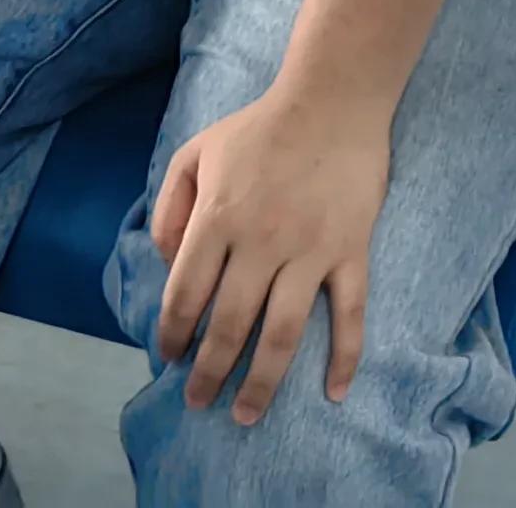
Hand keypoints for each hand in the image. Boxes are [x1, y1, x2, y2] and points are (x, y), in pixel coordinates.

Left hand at [150, 81, 395, 420]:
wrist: (333, 99)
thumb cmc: (260, 128)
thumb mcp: (196, 152)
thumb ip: (170, 207)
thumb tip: (166, 263)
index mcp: (218, 218)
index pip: (186, 294)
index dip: (173, 334)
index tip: (169, 358)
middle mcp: (260, 242)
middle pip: (230, 326)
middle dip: (208, 373)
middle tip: (198, 403)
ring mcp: (310, 251)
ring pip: (282, 334)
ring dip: (262, 382)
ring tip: (245, 416)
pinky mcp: (350, 251)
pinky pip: (349, 314)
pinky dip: (344, 357)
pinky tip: (333, 392)